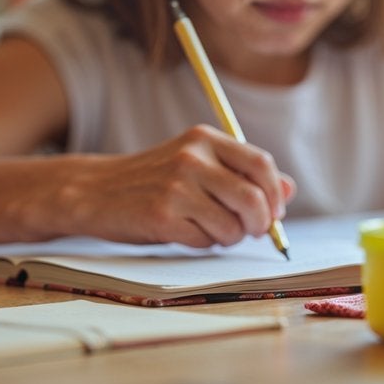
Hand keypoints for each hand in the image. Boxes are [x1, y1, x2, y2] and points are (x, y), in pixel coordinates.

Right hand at [54, 125, 293, 247]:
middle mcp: (192, 158)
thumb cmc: (154, 181)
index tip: (274, 211)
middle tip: (252, 231)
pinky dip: (204, 244)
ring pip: (232, 225)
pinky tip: (187, 233)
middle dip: (260, 223)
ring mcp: (176, 186)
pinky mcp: (161, 215)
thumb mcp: (198, 165)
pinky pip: (205, 241)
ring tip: (212, 230)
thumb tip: (290, 190)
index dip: (275, 193)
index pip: (261, 164)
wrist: (92, 191)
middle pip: (253, 198)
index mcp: (205, 139)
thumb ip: (243, 174)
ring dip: (230, 237)